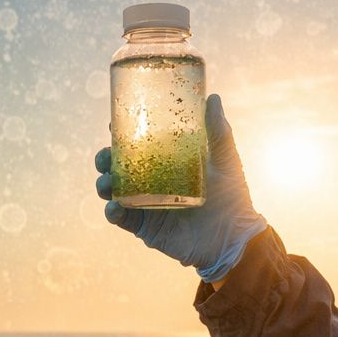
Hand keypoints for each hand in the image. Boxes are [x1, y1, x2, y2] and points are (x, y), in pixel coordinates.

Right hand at [94, 93, 268, 282]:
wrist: (233, 238)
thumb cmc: (233, 198)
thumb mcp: (225, 160)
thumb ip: (218, 131)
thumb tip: (212, 97)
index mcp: (167, 164)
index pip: (138, 145)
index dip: (122, 135)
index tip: (113, 123)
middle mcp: (153, 183)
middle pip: (118, 166)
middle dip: (104, 159)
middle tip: (106, 157)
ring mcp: (147, 205)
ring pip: (114, 190)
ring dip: (104, 183)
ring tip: (108, 182)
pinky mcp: (145, 228)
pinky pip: (121, 218)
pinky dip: (112, 211)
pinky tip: (116, 205)